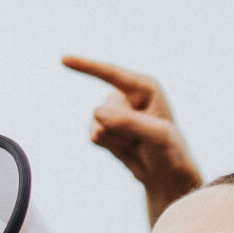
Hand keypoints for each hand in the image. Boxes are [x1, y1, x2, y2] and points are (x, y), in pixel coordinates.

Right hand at [62, 56, 203, 220]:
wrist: (166, 173)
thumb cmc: (170, 150)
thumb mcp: (157, 136)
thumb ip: (129, 123)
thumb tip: (97, 112)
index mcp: (144, 87)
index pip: (111, 73)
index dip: (87, 66)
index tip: (64, 59)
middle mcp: (127, 95)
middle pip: (104, 111)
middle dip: (121, 131)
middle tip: (143, 139)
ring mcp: (113, 110)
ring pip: (97, 125)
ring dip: (116, 140)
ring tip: (136, 143)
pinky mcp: (104, 127)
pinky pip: (94, 136)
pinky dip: (109, 146)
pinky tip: (126, 147)